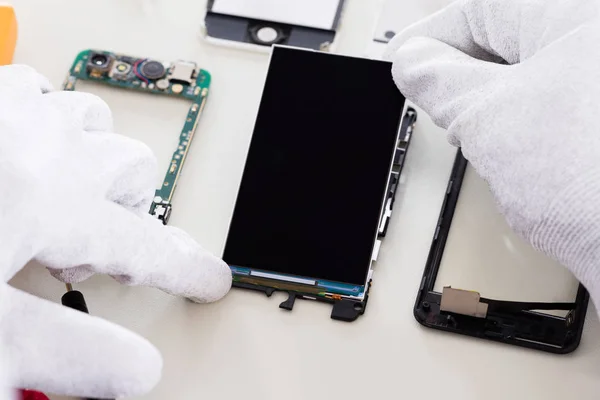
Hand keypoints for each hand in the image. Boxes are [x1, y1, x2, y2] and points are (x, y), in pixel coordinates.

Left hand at [0, 65, 230, 397]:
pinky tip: (25, 143)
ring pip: (92, 116)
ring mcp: (11, 113)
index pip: (148, 249)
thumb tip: (138, 370)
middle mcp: (40, 146)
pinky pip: (36, 88)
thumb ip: (68, 351)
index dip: (186, 272)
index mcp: (51, 204)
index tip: (212, 280)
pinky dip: (45, 116)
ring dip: (92, 157)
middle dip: (129, 212)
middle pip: (134, 168)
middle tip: (94, 249)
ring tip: (68, 190)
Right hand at [385, 0, 599, 306]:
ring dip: (492, 99)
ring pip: (530, 70)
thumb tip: (413, 62)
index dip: (431, 39)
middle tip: (435, 101)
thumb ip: (437, 80)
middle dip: (462, 74)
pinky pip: (555, 99)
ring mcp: (598, 82)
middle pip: (507, 38)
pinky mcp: (599, 120)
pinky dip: (524, 118)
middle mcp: (595, 37)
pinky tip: (513, 145)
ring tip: (474, 134)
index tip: (406, 61)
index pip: (481, 10)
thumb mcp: (486, 118)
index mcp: (576, 13)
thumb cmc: (596, 184)